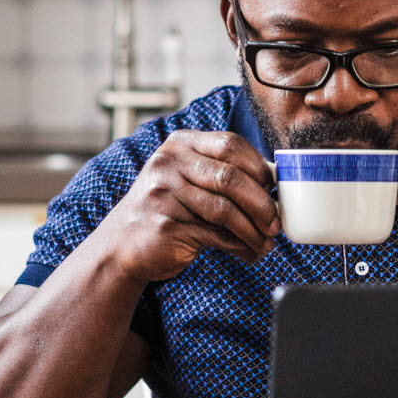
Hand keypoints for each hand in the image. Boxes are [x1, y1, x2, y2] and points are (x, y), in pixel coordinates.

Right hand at [93, 130, 279, 284]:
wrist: (121, 244)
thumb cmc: (167, 209)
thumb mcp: (187, 179)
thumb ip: (221, 173)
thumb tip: (275, 185)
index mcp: (180, 144)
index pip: (230, 145)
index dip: (259, 168)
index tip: (275, 190)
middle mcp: (168, 163)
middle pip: (230, 178)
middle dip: (262, 204)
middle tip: (276, 224)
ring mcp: (163, 194)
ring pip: (225, 211)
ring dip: (253, 231)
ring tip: (265, 243)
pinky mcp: (164, 226)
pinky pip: (214, 236)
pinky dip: (239, 247)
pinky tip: (248, 253)